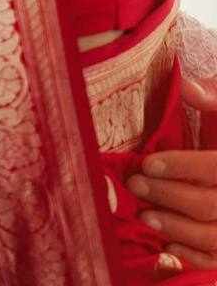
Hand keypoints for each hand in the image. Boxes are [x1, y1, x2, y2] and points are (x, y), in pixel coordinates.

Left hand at [127, 77, 216, 268]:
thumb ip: (215, 95)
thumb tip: (188, 87)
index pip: (215, 167)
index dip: (182, 167)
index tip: (148, 164)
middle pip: (211, 205)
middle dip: (169, 196)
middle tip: (135, 185)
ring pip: (215, 237)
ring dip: (177, 229)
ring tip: (144, 215)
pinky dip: (195, 256)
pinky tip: (167, 243)